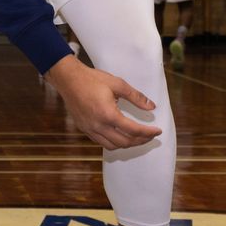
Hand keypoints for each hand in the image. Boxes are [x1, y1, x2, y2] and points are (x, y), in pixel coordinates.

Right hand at [45, 55, 161, 149]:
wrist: (68, 79)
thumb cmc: (92, 79)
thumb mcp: (117, 84)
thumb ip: (136, 97)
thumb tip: (151, 106)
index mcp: (108, 114)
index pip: (133, 130)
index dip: (148, 132)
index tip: (157, 131)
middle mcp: (99, 126)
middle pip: (124, 143)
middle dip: (140, 141)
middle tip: (149, 135)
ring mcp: (90, 129)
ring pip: (112, 146)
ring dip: (127, 144)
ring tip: (136, 137)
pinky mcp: (84, 129)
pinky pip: (102, 142)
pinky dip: (114, 142)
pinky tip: (119, 134)